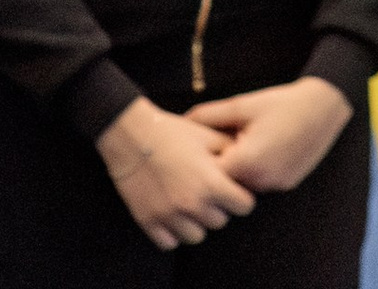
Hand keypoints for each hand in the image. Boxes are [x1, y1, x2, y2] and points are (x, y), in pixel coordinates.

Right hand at [96, 96, 256, 248]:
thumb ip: (229, 151)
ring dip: (197, 222)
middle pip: (221, 222)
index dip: (242, 197)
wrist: (132, 136)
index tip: (234, 190)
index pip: (244, 206)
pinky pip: (170, 243)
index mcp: (211, 183)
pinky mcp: (149, 222)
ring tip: (190, 203)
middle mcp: (192, 205)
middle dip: (219, 207)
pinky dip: (173, 232)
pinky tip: (172, 213)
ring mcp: (170, 216)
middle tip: (208, 191)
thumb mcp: (206, 135)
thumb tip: (245, 162)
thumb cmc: (172, 133)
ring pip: (197, 236)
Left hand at [186, 77, 354, 195]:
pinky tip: (264, 145)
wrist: (325, 105)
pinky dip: (256, 169)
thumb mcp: (242, 104)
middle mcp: (261, 181)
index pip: (211, 176)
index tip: (202, 146)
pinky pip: (262, 182)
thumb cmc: (282, 102)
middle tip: (225, 140)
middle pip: (227, 183)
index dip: (204, 161)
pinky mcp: (287, 184)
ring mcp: (276, 185)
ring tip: (245, 141)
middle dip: (221, 165)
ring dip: (239, 168)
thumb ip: (210, 115)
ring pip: (244, 184)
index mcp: (247, 162)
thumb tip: (183, 121)